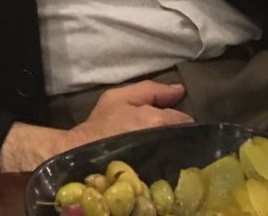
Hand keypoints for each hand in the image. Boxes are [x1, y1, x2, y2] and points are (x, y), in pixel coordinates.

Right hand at [0, 81, 191, 172]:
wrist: (83, 154)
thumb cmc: (102, 123)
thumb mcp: (119, 97)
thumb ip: (150, 91)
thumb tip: (179, 90)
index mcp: (159, 120)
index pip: (184, 120)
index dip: (179, 119)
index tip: (172, 120)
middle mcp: (166, 141)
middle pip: (184, 138)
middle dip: (180, 135)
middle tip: (168, 133)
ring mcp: (164, 162)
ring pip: (179, 152)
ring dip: (176, 148)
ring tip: (166, 147)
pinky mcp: (158, 178)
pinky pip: (171, 167)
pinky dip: (169, 162)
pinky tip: (161, 161)